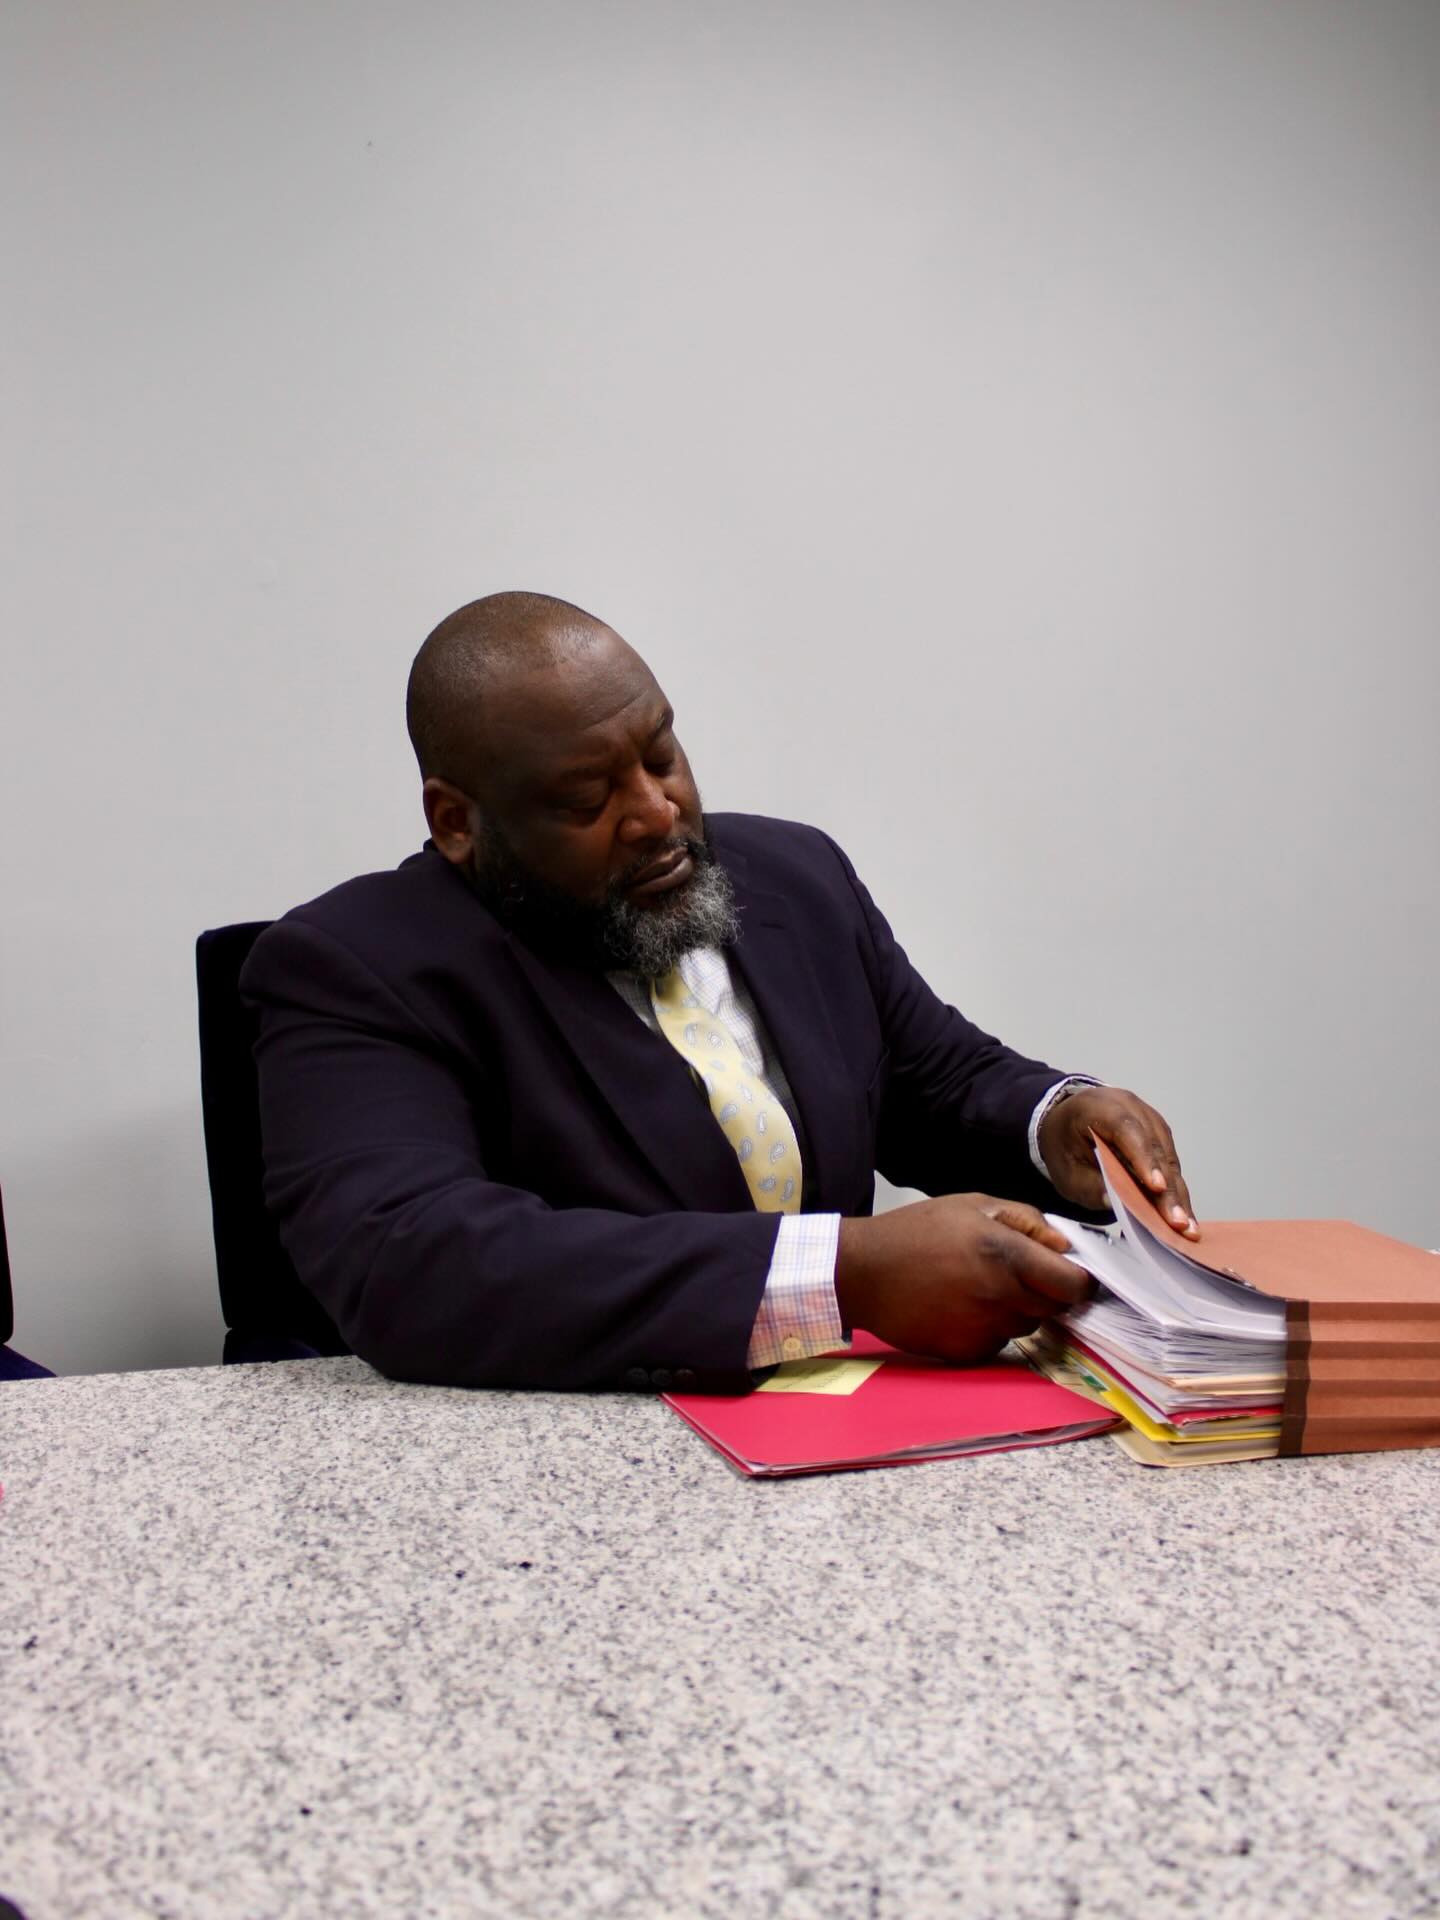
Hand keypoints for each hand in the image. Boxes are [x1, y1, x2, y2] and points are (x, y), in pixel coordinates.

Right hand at [835, 1193, 1094, 1362]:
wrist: (863, 1273)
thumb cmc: (916, 1231)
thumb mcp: (971, 1205)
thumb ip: (1026, 1219)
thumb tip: (1064, 1245)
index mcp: (1006, 1254)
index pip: (1073, 1285)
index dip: (1080, 1282)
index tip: (1073, 1276)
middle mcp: (1000, 1296)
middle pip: (1055, 1308)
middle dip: (1047, 1293)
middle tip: (1018, 1275)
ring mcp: (984, 1329)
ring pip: (1027, 1326)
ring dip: (1018, 1310)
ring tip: (980, 1287)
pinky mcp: (966, 1352)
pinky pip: (998, 1342)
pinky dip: (990, 1328)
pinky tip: (961, 1307)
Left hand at [1037, 1085, 1197, 1238]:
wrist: (1067, 1119)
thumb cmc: (1064, 1142)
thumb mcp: (1064, 1168)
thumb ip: (1087, 1185)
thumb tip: (1113, 1202)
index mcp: (1100, 1107)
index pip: (1127, 1130)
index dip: (1143, 1160)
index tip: (1157, 1187)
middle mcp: (1132, 1108)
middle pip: (1155, 1149)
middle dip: (1168, 1189)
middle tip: (1177, 1221)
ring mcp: (1150, 1120)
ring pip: (1169, 1159)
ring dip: (1178, 1194)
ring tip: (1185, 1226)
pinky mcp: (1160, 1136)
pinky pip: (1171, 1164)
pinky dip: (1176, 1190)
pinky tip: (1183, 1215)